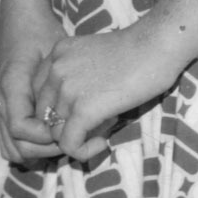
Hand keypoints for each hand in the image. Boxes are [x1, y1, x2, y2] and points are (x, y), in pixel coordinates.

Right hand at [0, 8, 64, 164]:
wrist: (21, 20)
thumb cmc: (41, 33)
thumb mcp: (54, 53)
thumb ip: (57, 85)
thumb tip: (72, 117)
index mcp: (10, 87)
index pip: (21, 129)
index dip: (47, 136)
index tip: (71, 126)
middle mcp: (0, 103)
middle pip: (18, 147)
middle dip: (48, 149)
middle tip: (75, 138)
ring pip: (12, 151)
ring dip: (39, 152)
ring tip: (65, 139)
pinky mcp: (4, 113)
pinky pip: (10, 144)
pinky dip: (30, 148)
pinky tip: (53, 137)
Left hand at [27, 22, 183, 162]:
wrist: (158, 46)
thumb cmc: (137, 52)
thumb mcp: (94, 57)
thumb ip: (76, 78)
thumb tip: (73, 114)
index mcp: (56, 54)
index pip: (39, 94)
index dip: (58, 110)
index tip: (82, 113)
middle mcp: (55, 70)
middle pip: (44, 114)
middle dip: (64, 126)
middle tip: (93, 126)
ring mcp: (67, 90)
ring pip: (55, 133)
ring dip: (78, 138)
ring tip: (103, 132)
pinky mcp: (83, 110)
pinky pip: (69, 144)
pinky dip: (83, 151)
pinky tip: (103, 144)